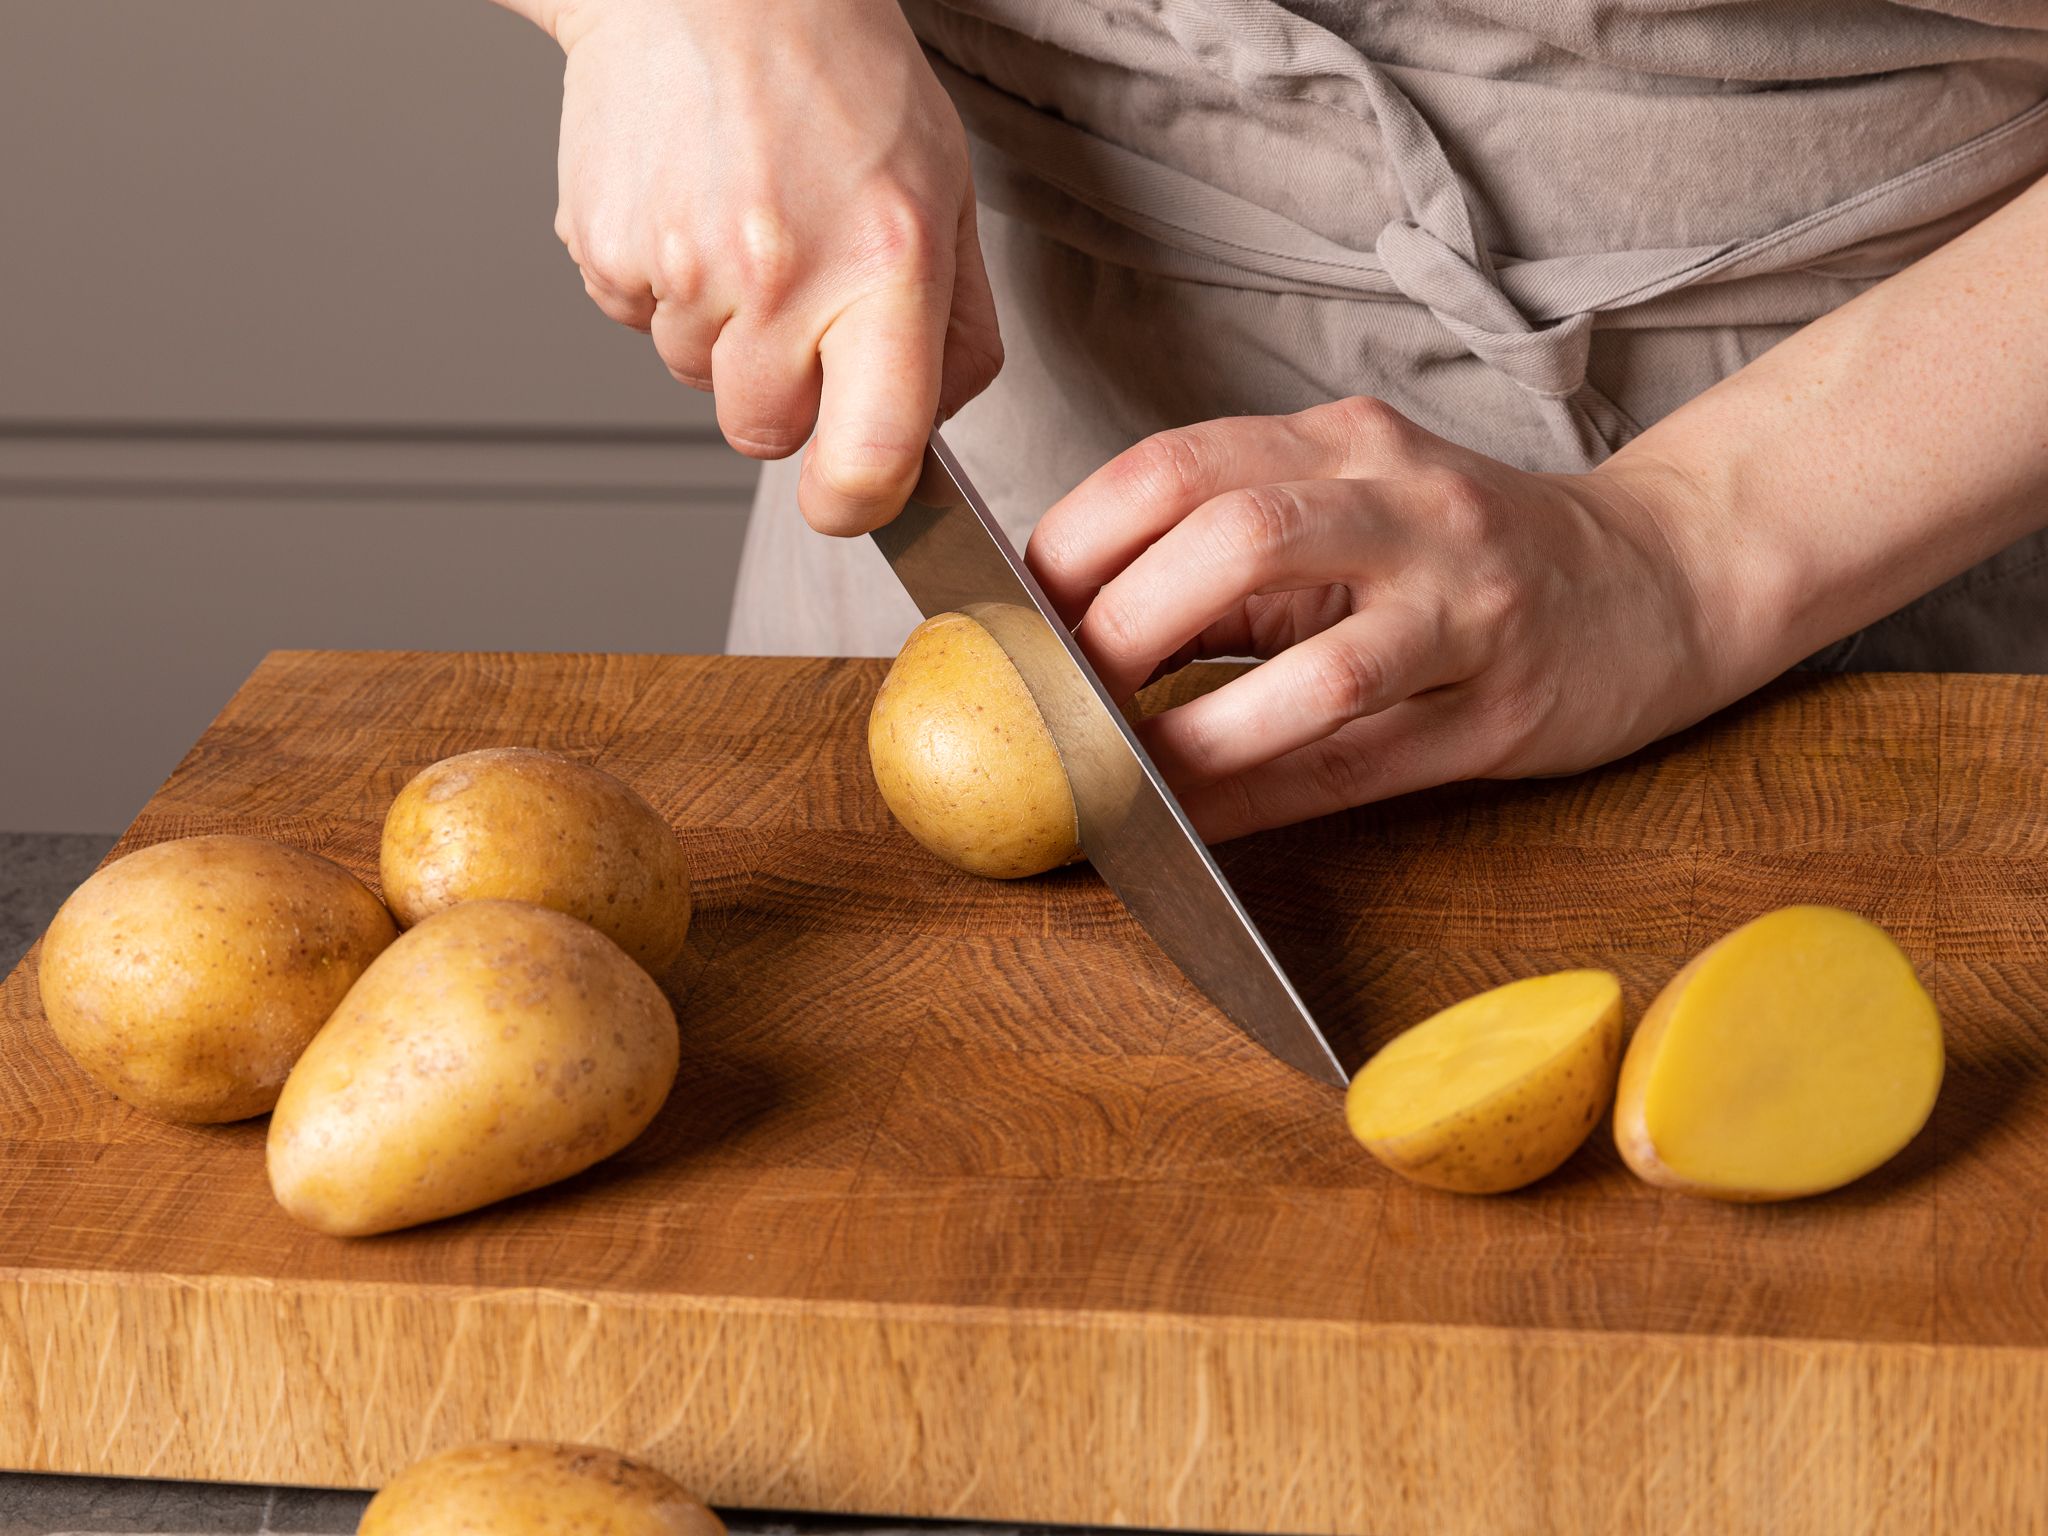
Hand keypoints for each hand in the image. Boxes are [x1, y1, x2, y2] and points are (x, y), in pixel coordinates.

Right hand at [542, 0, 1000, 531]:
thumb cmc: (838, 78)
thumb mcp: (947, 193)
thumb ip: (959, 333)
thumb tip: (931, 438)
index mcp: (883, 267)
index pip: (867, 460)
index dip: (857, 503)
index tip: (853, 496)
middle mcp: (778, 275)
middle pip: (762, 435)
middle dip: (782, 396)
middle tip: (799, 299)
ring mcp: (679, 264)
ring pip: (694, 380)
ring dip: (718, 332)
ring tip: (744, 224)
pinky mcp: (604, 248)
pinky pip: (636, 323)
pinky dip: (662, 286)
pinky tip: (692, 207)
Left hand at [1027, 398, 1749, 840]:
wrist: (1662, 573)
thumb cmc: (1467, 553)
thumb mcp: (1348, 512)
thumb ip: (1224, 557)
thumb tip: (1067, 637)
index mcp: (1341, 442)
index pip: (1173, 467)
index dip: (1072, 545)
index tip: (1010, 618)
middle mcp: (1403, 503)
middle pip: (1230, 540)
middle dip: (1117, 632)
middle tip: (1053, 704)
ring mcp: (1465, 603)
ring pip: (1312, 667)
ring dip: (1191, 734)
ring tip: (1114, 776)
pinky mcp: (1505, 703)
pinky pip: (1362, 761)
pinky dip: (1261, 799)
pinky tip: (1190, 826)